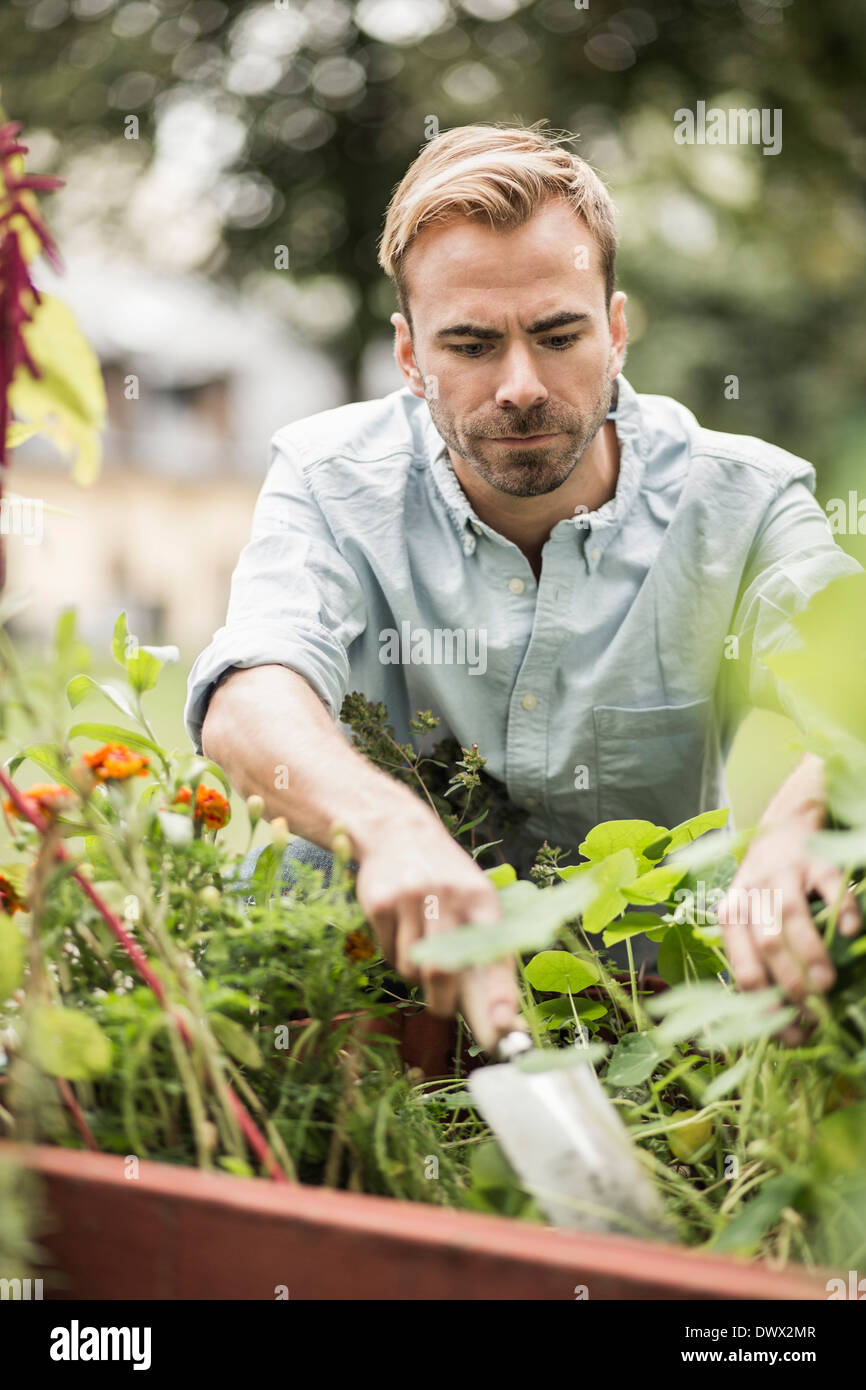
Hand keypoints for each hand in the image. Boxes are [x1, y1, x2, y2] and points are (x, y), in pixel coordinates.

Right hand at [351, 804, 521, 1048]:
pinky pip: (387, 953)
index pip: (494, 952)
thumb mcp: (473, 899)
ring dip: (416, 973)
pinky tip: (400, 929)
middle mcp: (448, 897)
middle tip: (443, 1008)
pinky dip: (394, 954)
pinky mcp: (379, 903)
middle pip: (444, 972)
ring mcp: (411, 899)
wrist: (397, 830)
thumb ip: (485, 950)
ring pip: (411, 968)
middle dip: (443, 1003)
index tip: (504, 1025)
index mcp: (482, 899)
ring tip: (419, 945)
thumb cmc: (445, 879)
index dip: (499, 993)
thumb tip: (501, 1018)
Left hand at [716, 816, 861, 1045]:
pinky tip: (850, 932)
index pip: (743, 966)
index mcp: (732, 914)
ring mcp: (783, 873)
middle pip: (766, 943)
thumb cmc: (765, 889)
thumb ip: (760, 959)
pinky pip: (829, 885)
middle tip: (812, 1011)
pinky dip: (841, 909)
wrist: (782, 829)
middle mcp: (753, 893)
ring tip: (826, 984)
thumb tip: (782, 1020)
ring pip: (791, 915)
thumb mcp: (750, 920)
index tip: (792, 1032)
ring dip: (809, 953)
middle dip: (789, 982)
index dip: (766, 1004)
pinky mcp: (816, 859)